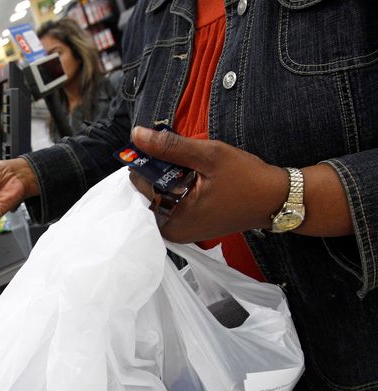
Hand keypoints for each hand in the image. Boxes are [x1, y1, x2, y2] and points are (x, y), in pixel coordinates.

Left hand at [129, 126, 287, 242]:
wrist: (276, 199)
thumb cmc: (249, 181)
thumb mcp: (209, 156)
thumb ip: (171, 146)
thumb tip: (138, 135)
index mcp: (172, 221)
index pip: (140, 185)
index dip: (147, 161)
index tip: (161, 146)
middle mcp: (171, 231)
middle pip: (148, 191)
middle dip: (160, 169)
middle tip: (184, 157)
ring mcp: (179, 230)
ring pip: (159, 194)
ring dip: (169, 176)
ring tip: (195, 167)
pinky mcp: (187, 225)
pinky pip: (171, 201)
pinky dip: (178, 185)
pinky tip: (196, 177)